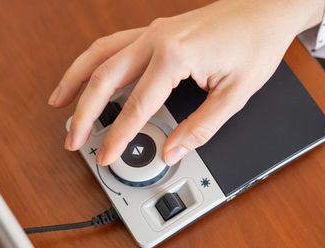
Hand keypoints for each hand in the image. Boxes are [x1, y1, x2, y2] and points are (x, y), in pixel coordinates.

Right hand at [49, 0, 323, 165]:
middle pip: (103, 78)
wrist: (265, 7)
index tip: (106, 156)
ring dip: (76, 81)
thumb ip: (200, 127)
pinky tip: (87, 75)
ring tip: (59, 104)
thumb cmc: (255, 43)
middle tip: (73, 140)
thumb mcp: (235, 95)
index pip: (136, 107)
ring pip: (99, 55)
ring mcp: (152, 31)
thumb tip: (173, 150)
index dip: (118, 137)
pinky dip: (93, 62)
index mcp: (174, 56)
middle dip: (84, 114)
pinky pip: (113, 45)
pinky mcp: (155, 30)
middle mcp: (156, 39)